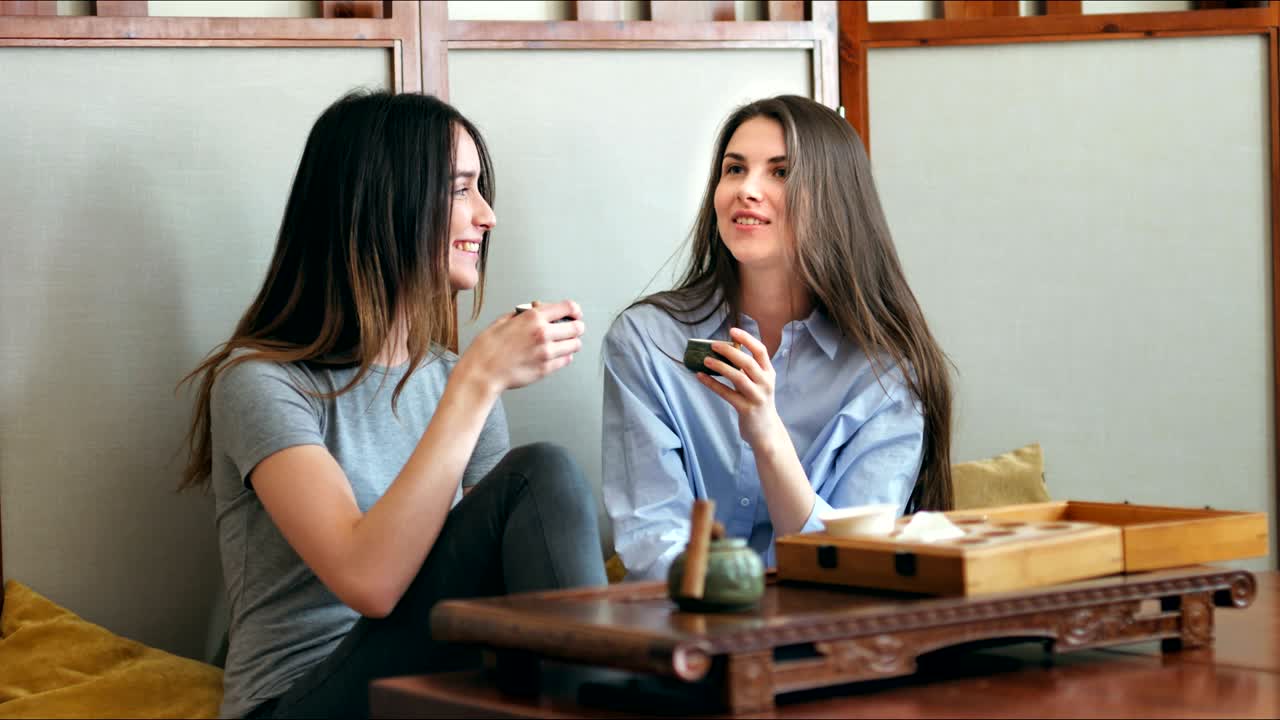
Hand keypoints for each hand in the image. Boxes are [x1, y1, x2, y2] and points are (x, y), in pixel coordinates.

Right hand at [458, 299, 583, 393]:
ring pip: (575, 345)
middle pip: (577, 327)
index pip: (568, 307)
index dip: (574, 310)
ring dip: (571, 342)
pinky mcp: (546, 369)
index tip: (574, 313)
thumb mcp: (503, 320)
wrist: (482, 372)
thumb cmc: (487, 348)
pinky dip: (564, 356)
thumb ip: (525, 313)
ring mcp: (547, 353)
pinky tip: (555, 354)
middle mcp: (543, 333)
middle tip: (571, 328)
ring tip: (562, 343)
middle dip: (576, 326)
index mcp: (533, 318)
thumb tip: (538, 309)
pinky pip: (566, 360)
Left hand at [696, 327, 787, 449]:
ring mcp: (756, 397)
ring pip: (738, 377)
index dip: (747, 339)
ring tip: (705, 360)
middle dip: (730, 351)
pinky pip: (726, 394)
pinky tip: (700, 377)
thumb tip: (726, 350)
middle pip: (748, 362)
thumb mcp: (759, 384)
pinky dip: (712, 384)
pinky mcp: (746, 409)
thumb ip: (748, 369)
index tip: (732, 331)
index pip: (761, 351)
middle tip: (713, 344)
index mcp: (769, 374)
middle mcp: (765, 383)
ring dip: (720, 367)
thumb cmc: (759, 403)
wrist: (767, 432)